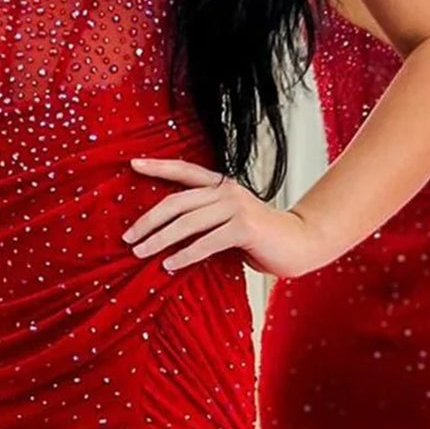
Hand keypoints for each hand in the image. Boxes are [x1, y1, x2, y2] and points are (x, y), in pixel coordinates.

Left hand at [125, 158, 328, 278]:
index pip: (184, 170)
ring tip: (140, 252)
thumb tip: (167, 234)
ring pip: (187, 223)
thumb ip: (205, 220)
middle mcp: (226, 191)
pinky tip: (169, 264)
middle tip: (128, 237)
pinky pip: (206, 242)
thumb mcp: (229, 221)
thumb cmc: (261, 237)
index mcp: (221, 185)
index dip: (158, 167)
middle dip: (148, 220)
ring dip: (159, 239)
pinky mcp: (244, 228)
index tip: (132, 164)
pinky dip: (185, 255)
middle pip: (176, 202)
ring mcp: (236, 207)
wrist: (301, 243)